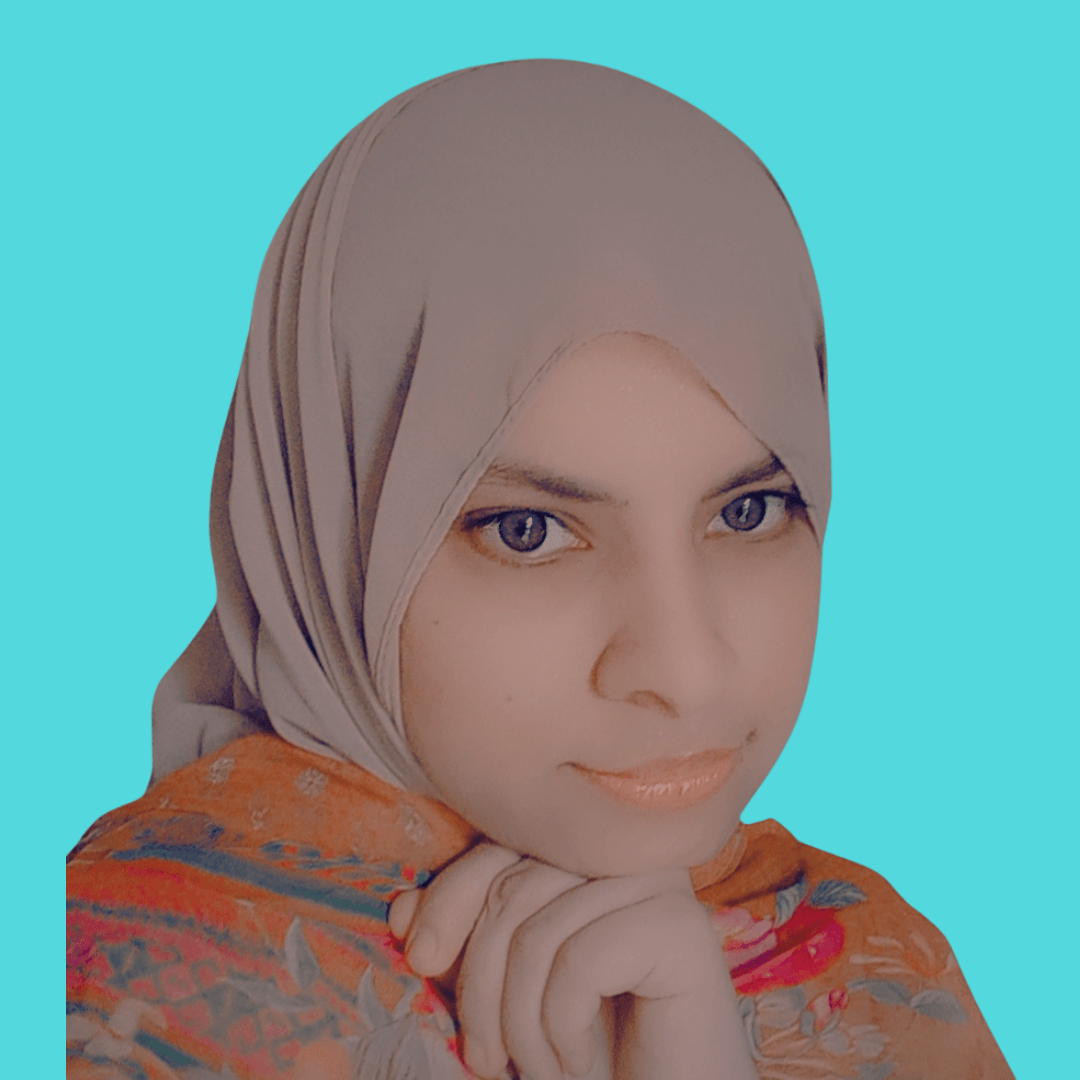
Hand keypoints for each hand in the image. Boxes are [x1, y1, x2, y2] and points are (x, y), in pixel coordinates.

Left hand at [389, 843, 756, 1079]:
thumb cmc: (590, 1049)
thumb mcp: (506, 995)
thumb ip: (461, 949)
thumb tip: (401, 909)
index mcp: (588, 854)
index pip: (498, 848)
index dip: (447, 899)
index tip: (420, 962)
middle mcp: (627, 855)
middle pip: (514, 888)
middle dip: (480, 986)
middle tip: (487, 1060)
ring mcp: (662, 885)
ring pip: (541, 930)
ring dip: (523, 1026)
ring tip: (541, 1070)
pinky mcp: (682, 929)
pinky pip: (580, 961)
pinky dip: (563, 1029)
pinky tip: (584, 1060)